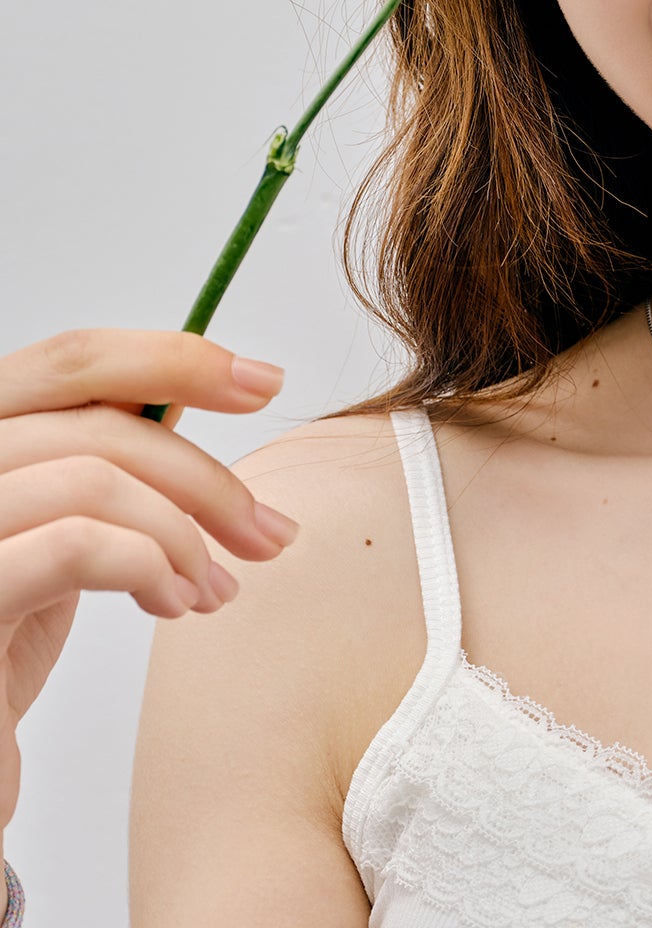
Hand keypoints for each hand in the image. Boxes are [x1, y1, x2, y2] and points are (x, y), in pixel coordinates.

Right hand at [0, 329, 299, 836]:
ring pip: (94, 478)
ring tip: (213, 589)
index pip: (71, 359)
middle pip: (98, 420)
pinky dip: (150, 566)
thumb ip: (101, 459)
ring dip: (184, 534)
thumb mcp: (58, 530)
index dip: (173, 359)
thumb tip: (196, 391)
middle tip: (268, 533)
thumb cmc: (0, 649)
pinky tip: (173, 604)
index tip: (263, 383)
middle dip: (202, 475)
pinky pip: (76, 545)